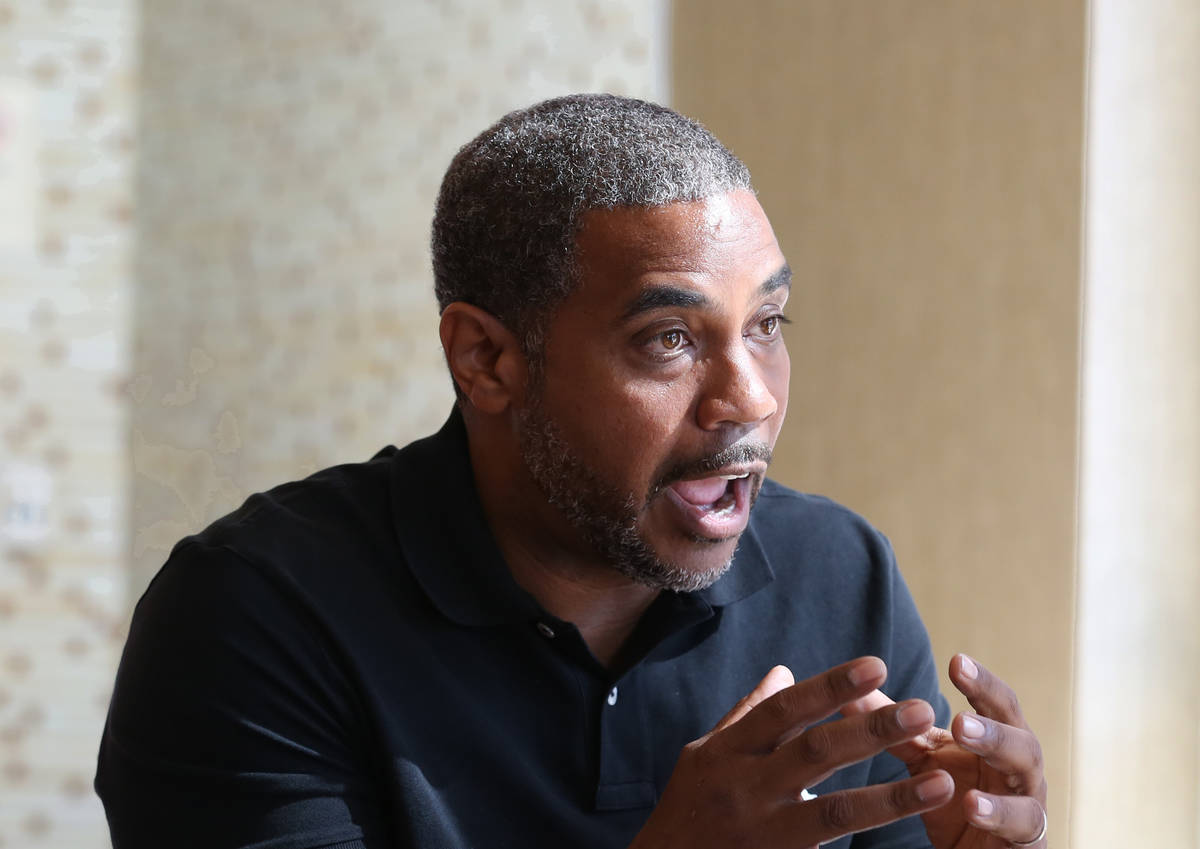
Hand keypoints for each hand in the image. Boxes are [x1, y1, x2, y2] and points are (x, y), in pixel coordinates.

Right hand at [629, 658, 954, 848]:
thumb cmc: (688, 809)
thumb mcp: (705, 756)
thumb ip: (748, 716)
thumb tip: (785, 673)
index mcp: (728, 753)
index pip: (785, 711)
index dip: (831, 687)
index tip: (877, 664)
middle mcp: (745, 789)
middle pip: (815, 754)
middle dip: (871, 731)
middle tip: (921, 709)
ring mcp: (763, 834)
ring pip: (834, 814)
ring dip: (891, 797)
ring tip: (941, 782)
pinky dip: (869, 845)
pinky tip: (911, 837)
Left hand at [844, 654, 1047, 848]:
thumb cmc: (957, 796)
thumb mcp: (926, 758)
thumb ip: (897, 727)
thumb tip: (848, 692)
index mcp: (999, 737)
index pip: (996, 704)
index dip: (981, 682)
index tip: (956, 660)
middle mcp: (1021, 765)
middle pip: (1019, 734)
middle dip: (992, 723)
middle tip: (959, 718)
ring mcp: (1030, 801)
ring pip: (1025, 774)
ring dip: (997, 756)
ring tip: (964, 743)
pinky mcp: (1029, 840)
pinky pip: (1022, 825)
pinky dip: (998, 814)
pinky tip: (971, 805)